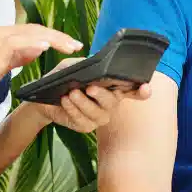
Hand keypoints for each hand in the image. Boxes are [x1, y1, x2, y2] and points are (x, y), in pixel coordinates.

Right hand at [0, 26, 81, 109]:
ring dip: (53, 39)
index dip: (51, 37)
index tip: (69, 45)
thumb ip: (16, 57)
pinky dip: (34, 43)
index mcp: (0, 35)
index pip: (31, 32)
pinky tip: (46, 47)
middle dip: (58, 37)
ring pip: (31, 33)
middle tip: (76, 45)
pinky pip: (18, 42)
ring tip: (69, 46)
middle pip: (35, 29)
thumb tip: (35, 50)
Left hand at [33, 58, 151, 131]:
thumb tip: (95, 65)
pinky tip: (65, 101)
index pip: (131, 89)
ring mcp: (99, 116)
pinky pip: (83, 120)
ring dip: (83, 103)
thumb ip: (86, 65)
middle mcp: (109, 103)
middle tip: (89, 88)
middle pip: (113, 102)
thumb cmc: (64, 79)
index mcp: (111, 86)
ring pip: (98, 114)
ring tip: (71, 93)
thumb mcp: (74, 66)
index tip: (146, 87)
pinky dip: (73, 109)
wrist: (45, 97)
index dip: (141, 91)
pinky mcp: (86, 126)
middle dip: (102, 95)